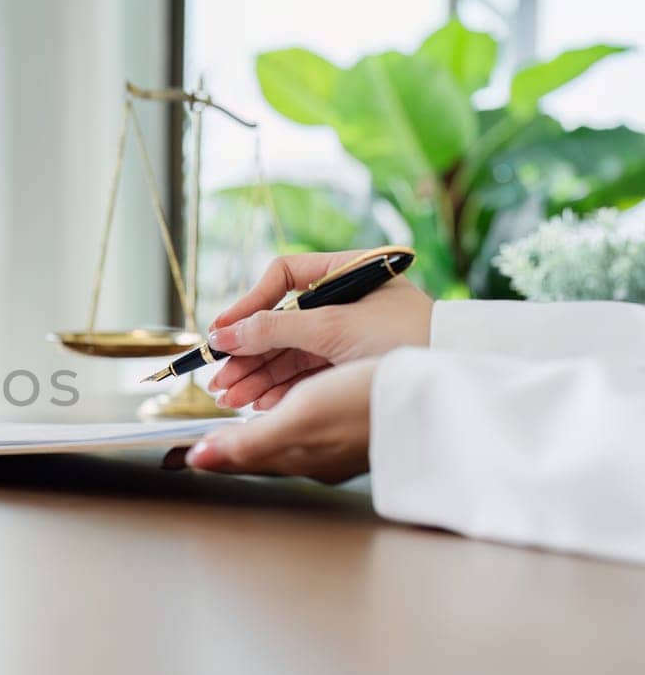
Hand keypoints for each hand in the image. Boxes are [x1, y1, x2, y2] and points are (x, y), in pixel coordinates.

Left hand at [186, 359, 377, 483]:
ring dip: (258, 420)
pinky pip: (311, 423)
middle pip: (259, 450)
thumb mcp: (300, 417)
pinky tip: (292, 399)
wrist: (436, 398)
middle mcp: (315, 458)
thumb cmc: (367, 401)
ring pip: (284, 434)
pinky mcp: (358, 430)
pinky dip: (291, 409)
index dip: (209, 451)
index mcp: (297, 457)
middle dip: (230, 435)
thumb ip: (248, 442)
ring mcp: (338, 447)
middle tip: (203, 426)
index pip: (238, 458)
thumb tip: (198, 460)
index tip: (178, 449)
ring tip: (237, 405)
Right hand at [206, 248, 431, 409]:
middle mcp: (343, 299)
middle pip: (280, 321)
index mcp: (346, 271)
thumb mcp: (334, 329)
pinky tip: (259, 404)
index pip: (283, 277)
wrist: (456, 379)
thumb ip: (274, 328)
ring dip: (257, 374)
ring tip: (230, 397)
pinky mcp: (349, 363)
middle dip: (247, 352)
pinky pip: (305, 372)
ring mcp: (346, 332)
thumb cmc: (407, 339)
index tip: (223, 331)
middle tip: (219, 376)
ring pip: (289, 351)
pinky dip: (280, 388)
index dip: (249, 303)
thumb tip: (223, 334)